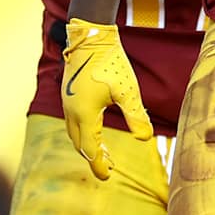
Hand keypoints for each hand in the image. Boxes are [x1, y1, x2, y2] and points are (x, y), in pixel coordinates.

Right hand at [61, 18, 152, 178]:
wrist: (91, 37)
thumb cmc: (111, 62)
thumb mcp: (128, 90)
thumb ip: (135, 115)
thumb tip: (145, 138)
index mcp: (84, 114)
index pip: (90, 148)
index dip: (98, 164)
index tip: (107, 177)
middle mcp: (71, 111)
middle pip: (80, 143)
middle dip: (93, 157)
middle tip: (108, 168)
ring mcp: (68, 103)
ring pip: (75, 133)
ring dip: (88, 145)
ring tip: (104, 153)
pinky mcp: (69, 95)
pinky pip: (74, 121)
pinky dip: (84, 132)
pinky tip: (96, 129)